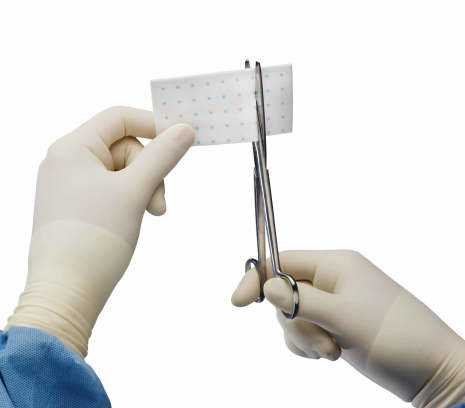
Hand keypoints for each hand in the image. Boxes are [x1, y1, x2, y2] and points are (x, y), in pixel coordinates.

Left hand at [5, 107, 193, 357]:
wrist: (66, 293)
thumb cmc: (95, 239)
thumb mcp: (135, 191)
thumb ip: (162, 156)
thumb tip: (184, 129)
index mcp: (72, 148)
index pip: (119, 118)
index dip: (153, 124)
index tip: (181, 140)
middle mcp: (67, 161)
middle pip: (124, 146)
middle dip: (149, 171)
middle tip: (158, 204)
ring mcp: (70, 184)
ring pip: (121, 170)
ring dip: (143, 188)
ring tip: (148, 214)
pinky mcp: (76, 204)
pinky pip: (112, 188)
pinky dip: (130, 199)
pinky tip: (133, 219)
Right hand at [232, 250, 464, 407]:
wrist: (430, 371)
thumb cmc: (395, 336)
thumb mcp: (344, 317)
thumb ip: (301, 301)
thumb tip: (266, 288)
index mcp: (336, 264)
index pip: (283, 262)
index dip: (257, 279)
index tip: (236, 301)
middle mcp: (332, 280)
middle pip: (285, 293)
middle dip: (294, 322)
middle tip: (322, 343)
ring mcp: (333, 303)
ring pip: (292, 315)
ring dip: (304, 338)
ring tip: (333, 351)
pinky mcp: (334, 324)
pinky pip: (302, 330)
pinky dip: (308, 345)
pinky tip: (331, 354)